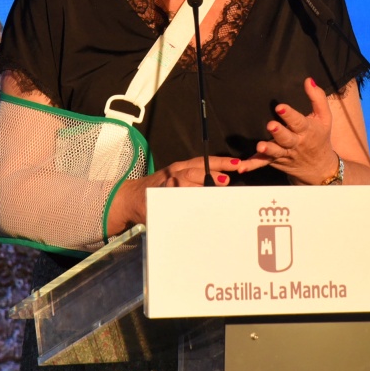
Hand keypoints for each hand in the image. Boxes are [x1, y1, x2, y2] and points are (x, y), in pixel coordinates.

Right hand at [107, 155, 241, 233]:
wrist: (132, 197)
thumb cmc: (160, 188)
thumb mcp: (178, 178)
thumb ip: (198, 180)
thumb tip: (224, 182)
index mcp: (181, 167)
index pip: (203, 162)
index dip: (221, 162)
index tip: (237, 164)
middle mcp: (174, 173)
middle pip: (194, 172)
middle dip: (211, 176)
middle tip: (226, 181)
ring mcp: (165, 185)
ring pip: (184, 185)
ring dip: (198, 190)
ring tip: (212, 195)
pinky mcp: (158, 199)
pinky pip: (173, 200)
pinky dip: (182, 203)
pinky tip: (193, 209)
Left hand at [239, 77, 340, 184]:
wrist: (320, 168)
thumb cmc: (320, 137)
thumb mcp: (324, 117)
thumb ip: (317, 97)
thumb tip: (307, 80)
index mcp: (306, 130)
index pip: (298, 121)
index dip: (289, 114)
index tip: (280, 107)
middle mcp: (295, 143)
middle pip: (286, 138)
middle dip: (278, 132)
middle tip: (270, 125)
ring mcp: (284, 154)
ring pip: (274, 152)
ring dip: (267, 150)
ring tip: (260, 146)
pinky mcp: (274, 161)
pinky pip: (262, 164)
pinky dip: (251, 166)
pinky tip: (240, 167)